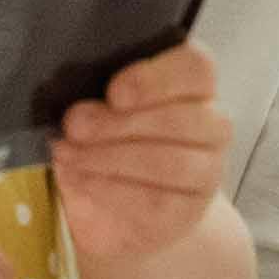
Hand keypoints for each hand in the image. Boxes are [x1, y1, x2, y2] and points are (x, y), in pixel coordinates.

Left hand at [47, 42, 232, 262]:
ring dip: (111, 157)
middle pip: (183, 118)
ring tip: (67, 152)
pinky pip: (155, 200)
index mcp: (193, 85)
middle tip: (73, 125)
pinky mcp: (187, 210)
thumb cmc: (110, 138)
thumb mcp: (101, 108)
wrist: (117, 201)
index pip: (196, 67)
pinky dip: (109, 187)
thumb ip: (96, 95)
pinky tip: (79, 177)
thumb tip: (76, 107)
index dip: (155, 78)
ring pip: (171, 163)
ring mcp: (206, 171)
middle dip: (121, 123)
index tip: (114, 93)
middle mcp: (211, 126)